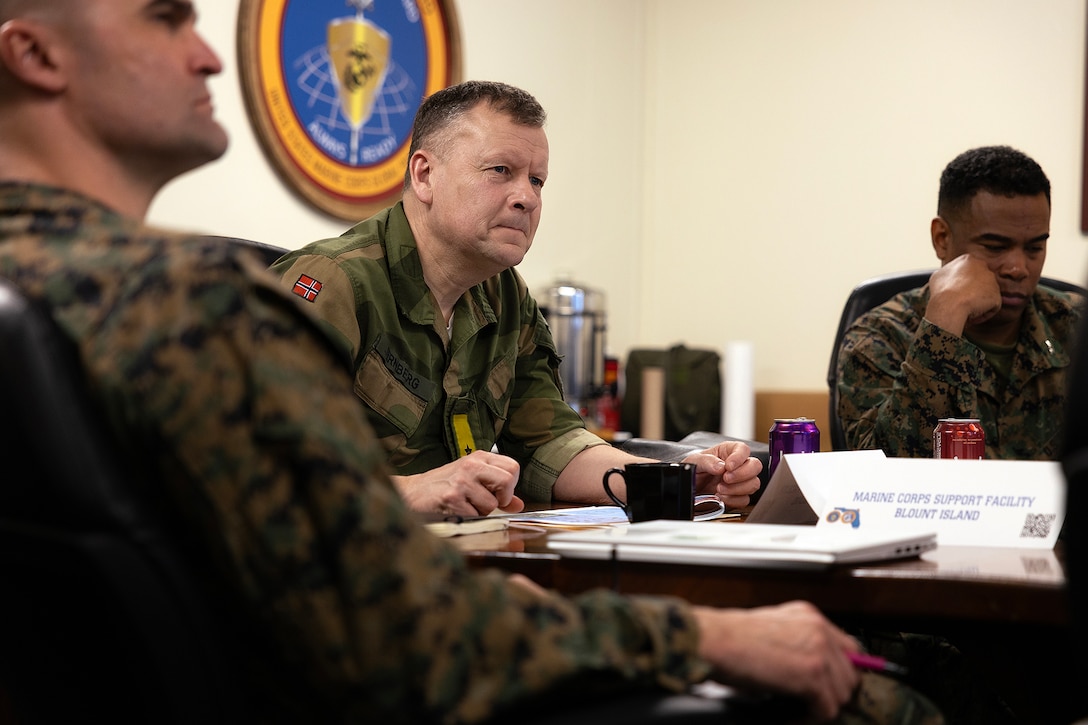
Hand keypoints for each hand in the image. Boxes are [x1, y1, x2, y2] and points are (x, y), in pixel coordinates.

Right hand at [392, 450, 524, 515]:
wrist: (411, 493)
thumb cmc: (443, 486)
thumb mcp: (472, 481)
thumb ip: (496, 490)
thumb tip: (518, 504)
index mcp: (479, 458)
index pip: (513, 468)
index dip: (510, 486)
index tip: (499, 493)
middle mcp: (471, 466)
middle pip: (507, 482)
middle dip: (501, 499)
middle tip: (486, 502)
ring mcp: (461, 482)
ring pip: (491, 505)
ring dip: (480, 512)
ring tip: (464, 505)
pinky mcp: (452, 499)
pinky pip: (474, 516)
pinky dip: (467, 519)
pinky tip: (455, 511)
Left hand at [681, 441, 761, 508]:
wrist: (688, 487)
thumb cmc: (693, 469)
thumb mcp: (694, 461)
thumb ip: (707, 461)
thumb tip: (720, 466)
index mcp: (728, 451)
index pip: (743, 449)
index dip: (739, 457)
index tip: (728, 466)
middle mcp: (737, 465)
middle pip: (755, 466)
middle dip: (742, 474)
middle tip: (725, 478)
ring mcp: (740, 481)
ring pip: (753, 484)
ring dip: (737, 489)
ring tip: (719, 488)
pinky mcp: (738, 496)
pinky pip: (745, 499)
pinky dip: (733, 500)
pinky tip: (721, 497)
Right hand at [692, 601, 859, 721]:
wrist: (714, 640)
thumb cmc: (729, 637)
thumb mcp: (771, 628)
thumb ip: (797, 641)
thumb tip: (808, 671)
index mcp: (809, 615)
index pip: (848, 648)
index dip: (841, 671)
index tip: (833, 686)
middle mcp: (819, 629)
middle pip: (851, 673)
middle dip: (834, 692)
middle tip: (813, 703)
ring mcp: (819, 651)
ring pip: (842, 694)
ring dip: (822, 707)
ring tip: (800, 710)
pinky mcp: (812, 675)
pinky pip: (827, 710)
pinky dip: (811, 719)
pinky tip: (793, 716)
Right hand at [925, 254, 1001, 334]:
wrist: (949, 304)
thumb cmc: (941, 290)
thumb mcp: (937, 276)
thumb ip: (947, 273)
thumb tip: (947, 278)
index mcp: (968, 260)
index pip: (969, 272)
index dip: (961, 284)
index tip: (955, 291)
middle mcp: (984, 267)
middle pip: (980, 282)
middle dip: (972, 292)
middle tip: (961, 300)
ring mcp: (993, 282)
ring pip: (985, 295)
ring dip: (977, 303)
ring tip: (965, 310)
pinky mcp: (997, 296)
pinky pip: (990, 307)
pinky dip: (982, 313)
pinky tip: (971, 317)